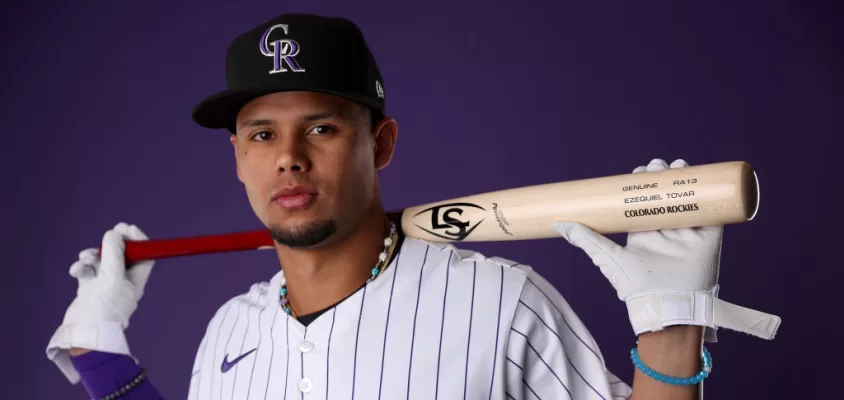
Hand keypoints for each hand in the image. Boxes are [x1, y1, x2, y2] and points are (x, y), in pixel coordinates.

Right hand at [46, 222, 153, 382]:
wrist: (84, 334)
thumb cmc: (104, 308)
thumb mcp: (112, 278)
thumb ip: (114, 254)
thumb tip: (114, 234)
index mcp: (136, 280)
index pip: (144, 254)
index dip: (138, 240)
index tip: (126, 228)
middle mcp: (123, 281)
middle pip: (123, 254)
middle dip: (114, 243)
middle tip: (110, 232)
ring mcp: (105, 284)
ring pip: (102, 260)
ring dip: (93, 255)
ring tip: (86, 257)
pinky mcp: (90, 288)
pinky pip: (87, 270)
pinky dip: (81, 267)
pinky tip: (76, 270)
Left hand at [553, 159, 780, 340]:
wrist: (667, 304)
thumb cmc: (635, 286)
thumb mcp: (608, 257)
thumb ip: (586, 239)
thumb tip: (559, 223)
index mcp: (643, 233)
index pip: (644, 201)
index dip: (644, 184)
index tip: (640, 170)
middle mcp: (666, 231)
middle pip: (666, 196)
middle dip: (663, 177)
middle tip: (658, 165)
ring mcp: (688, 234)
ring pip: (688, 199)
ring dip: (684, 180)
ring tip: (676, 166)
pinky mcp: (708, 239)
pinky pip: (713, 213)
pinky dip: (709, 196)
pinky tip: (703, 180)